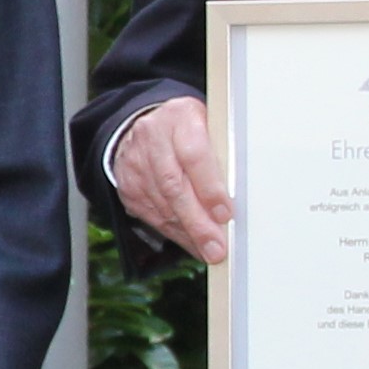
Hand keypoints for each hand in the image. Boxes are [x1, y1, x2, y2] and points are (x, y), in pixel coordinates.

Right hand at [108, 95, 231, 264]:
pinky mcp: (129, 187)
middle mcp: (154, 139)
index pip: (194, 155)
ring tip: (209, 250)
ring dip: (188, 233)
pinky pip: (152, 216)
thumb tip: (239, 194)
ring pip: (163, 206)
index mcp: (181, 118)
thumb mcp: (210, 126)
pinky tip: (192, 243)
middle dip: (198, 223)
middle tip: (216, 247)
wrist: (145, 125)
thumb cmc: (188, 128)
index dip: (210, 188)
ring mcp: (137, 164)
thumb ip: (222, 152)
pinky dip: (175, 233)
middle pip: (175, 187)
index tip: (225, 214)